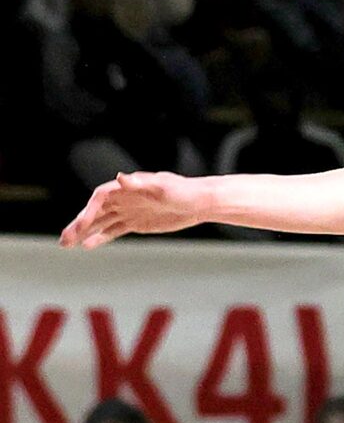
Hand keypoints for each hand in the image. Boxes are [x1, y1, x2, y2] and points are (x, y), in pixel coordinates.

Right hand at [60, 171, 205, 249]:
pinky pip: (114, 230)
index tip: (81, 225)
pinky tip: (88, 245)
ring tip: (67, 244)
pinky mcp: (137, 222)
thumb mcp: (162, 187)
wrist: (200, 202)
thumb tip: (120, 177)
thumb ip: (140, 183)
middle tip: (64, 240)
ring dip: (85, 232)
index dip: (88, 210)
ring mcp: (130, 210)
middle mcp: (126, 198)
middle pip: (96, 210)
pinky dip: (100, 237)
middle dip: (79, 224)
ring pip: (102, 222)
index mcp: (129, 187)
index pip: (100, 197)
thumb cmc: (184, 191)